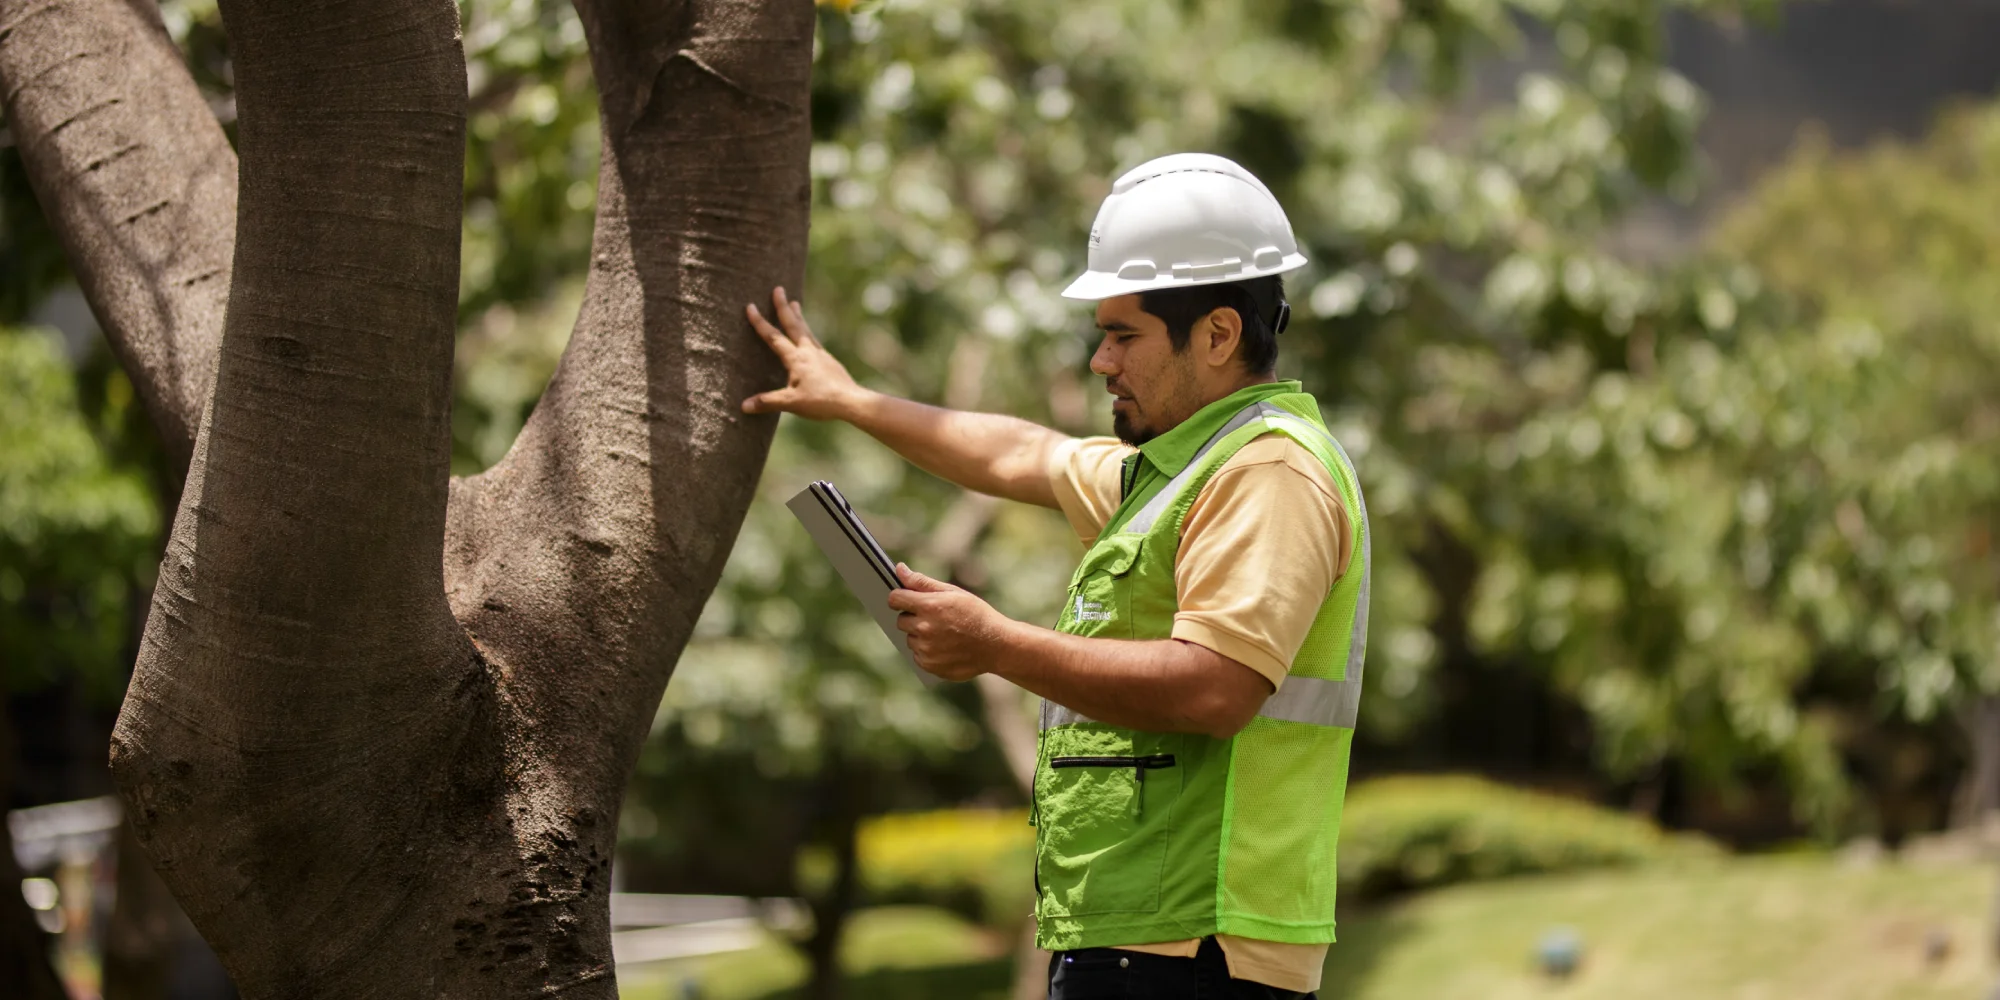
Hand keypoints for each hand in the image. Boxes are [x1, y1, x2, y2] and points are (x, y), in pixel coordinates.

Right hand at [741, 286, 864, 419]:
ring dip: (798, 316)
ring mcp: (820, 354)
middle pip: (793, 324)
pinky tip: (808, 335)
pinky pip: (814, 341)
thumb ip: (767, 402)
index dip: (760, 322)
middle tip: (778, 289)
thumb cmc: (821, 402)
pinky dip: (808, 332)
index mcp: (796, 359)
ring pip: (806, 330)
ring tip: (795, 303)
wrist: (851, 402)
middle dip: (783, 306)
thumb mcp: (791, 403)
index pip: (774, 337)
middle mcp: (808, 351)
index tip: (750, 306)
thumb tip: (744, 406)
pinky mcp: (829, 360)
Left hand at [888, 563, 1010, 682]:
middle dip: (912, 617)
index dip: (899, 597)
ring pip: (910, 639)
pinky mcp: (929, 665)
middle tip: (935, 617)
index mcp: (929, 607)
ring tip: (944, 633)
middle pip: (901, 620)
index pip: (895, 599)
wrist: (997, 645)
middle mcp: (924, 629)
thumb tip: (899, 570)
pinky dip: (927, 652)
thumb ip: (922, 582)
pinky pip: (918, 655)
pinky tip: (945, 647)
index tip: (905, 598)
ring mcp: (926, 649)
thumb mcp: (953, 593)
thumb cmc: (976, 614)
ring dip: (920, 636)